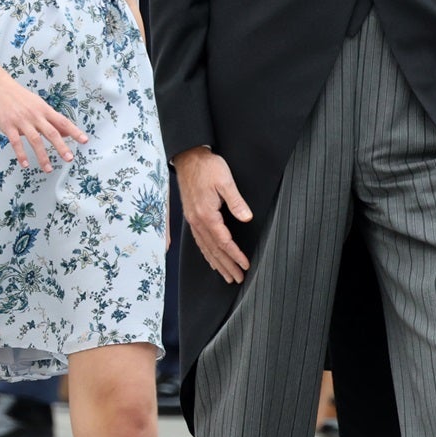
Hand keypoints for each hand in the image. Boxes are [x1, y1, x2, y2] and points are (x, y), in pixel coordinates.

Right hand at [0, 67, 87, 172]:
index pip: (62, 121)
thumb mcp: (37, 104)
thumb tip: (66, 132)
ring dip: (42, 156)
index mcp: (43, 109)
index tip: (85, 140)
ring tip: (48, 169)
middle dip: (61, 146)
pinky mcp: (7, 125)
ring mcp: (21, 120)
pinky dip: (21, 154)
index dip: (74, 131)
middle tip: (70, 158)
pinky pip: (15, 142)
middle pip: (51, 132)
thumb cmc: (18, 96)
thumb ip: (50, 119)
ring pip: (35, 140)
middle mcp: (35, 115)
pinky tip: (25, 164)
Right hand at [174, 146, 252, 283]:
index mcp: (206, 214)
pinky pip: (199, 241)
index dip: (235, 255)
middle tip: (238, 279)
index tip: (245, 265)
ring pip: (205, 248)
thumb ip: (236, 201)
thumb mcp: (225, 181)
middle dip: (226, 266)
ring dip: (216, 263)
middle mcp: (197, 221)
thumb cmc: (207, 167)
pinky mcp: (191, 216)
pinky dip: (206, 253)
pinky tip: (210, 259)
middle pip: (214, 250)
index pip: (223, 242)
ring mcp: (192, 220)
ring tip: (226, 275)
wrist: (188, 157)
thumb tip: (247, 218)